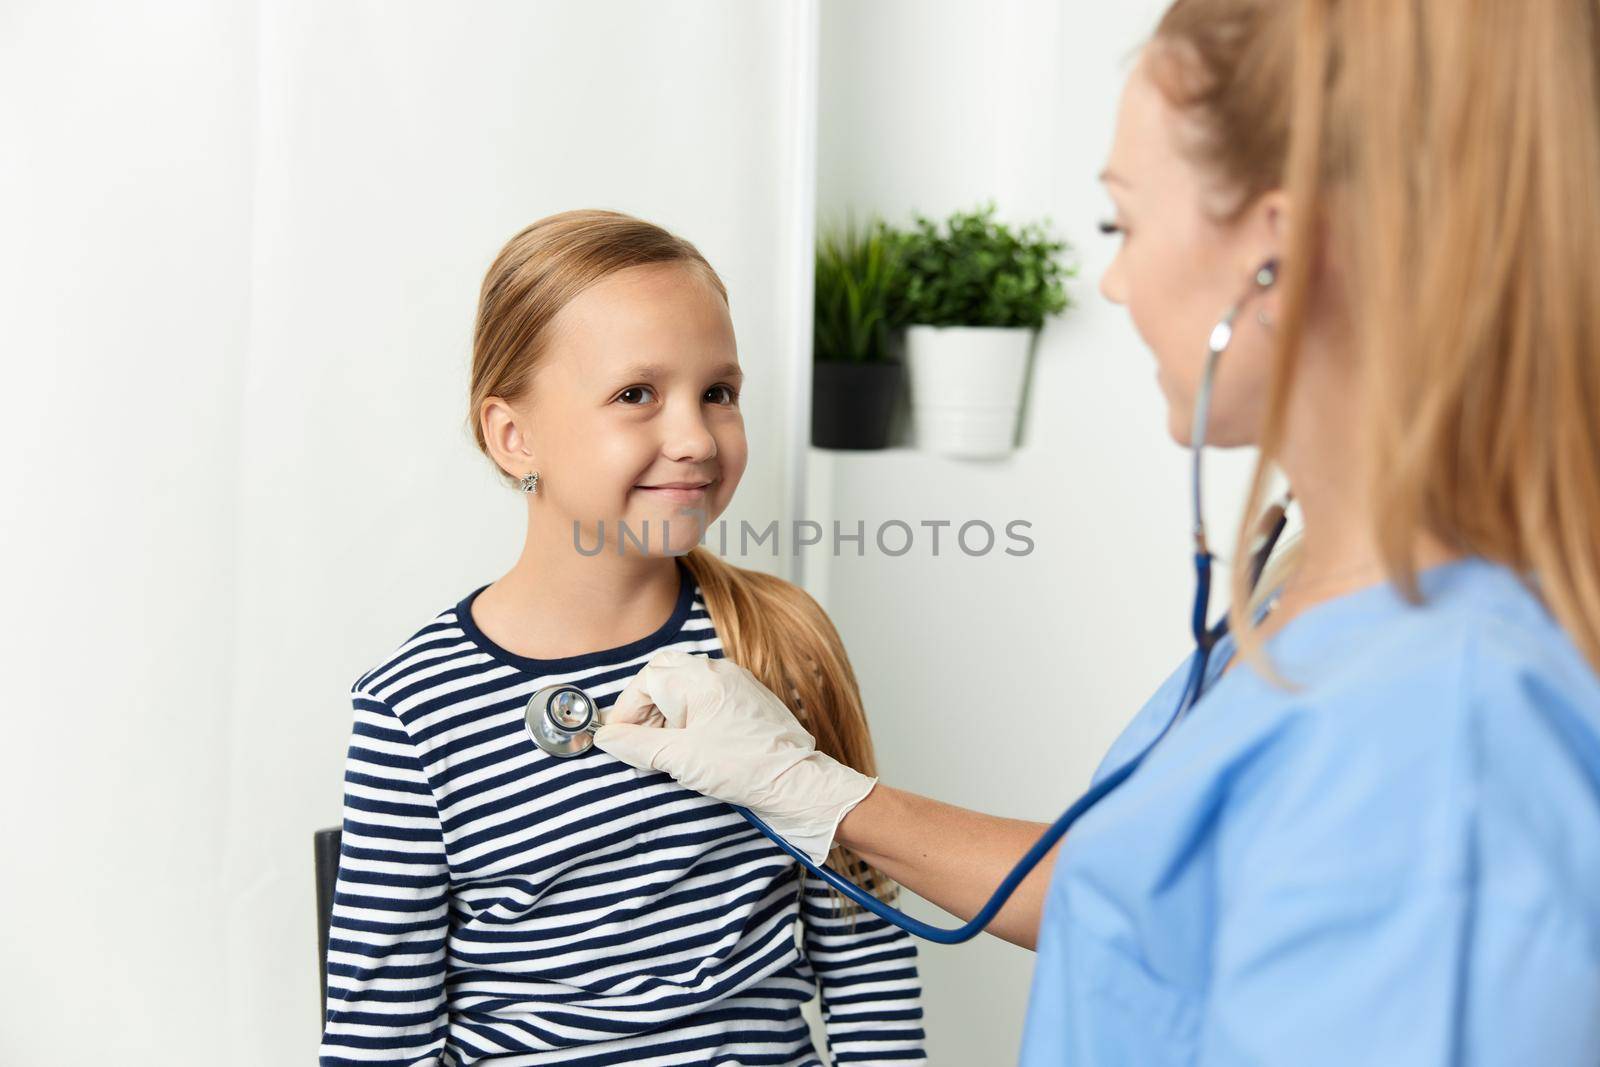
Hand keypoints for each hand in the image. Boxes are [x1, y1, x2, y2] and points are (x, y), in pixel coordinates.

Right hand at [595, 649, 876, 866]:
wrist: (798, 783)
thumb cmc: (744, 768)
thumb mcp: (680, 759)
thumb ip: (637, 745)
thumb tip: (607, 737)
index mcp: (701, 677)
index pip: (647, 680)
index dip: (627, 710)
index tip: (620, 739)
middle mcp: (719, 672)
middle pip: (665, 674)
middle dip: (646, 706)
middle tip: (640, 740)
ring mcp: (736, 684)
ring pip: (686, 685)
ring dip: (667, 713)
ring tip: (666, 749)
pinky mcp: (748, 701)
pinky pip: (708, 697)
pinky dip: (690, 716)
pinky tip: (691, 746)